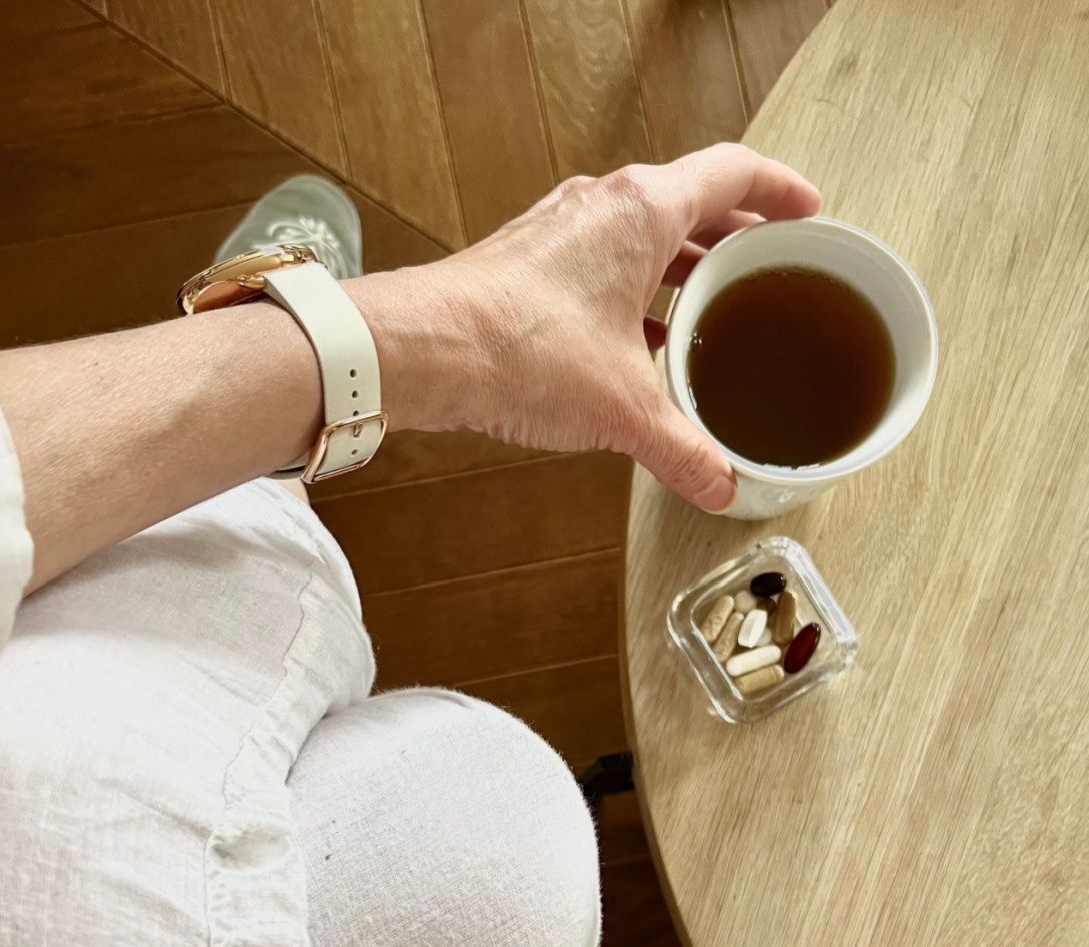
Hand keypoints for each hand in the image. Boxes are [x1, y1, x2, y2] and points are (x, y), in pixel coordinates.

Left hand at [390, 143, 820, 512]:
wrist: (425, 350)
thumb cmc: (520, 347)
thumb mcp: (622, 407)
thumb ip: (682, 448)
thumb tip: (719, 485)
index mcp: (643, 212)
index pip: (733, 174)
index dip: (780, 191)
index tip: (808, 212)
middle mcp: (602, 208)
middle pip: (689, 204)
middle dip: (735, 238)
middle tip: (768, 269)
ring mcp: (561, 233)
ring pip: (641, 237)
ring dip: (680, 268)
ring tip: (711, 310)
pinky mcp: (528, 265)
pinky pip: (600, 265)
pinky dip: (633, 294)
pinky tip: (640, 343)